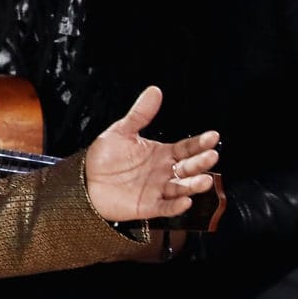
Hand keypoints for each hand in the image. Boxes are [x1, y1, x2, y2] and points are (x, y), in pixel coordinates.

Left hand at [83, 86, 220, 223]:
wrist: (84, 181)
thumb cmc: (104, 158)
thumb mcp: (121, 131)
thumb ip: (140, 114)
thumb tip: (154, 91)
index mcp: (162, 153)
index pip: (187, 147)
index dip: (200, 143)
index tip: (212, 136)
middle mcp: (164, 172)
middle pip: (189, 167)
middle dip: (201, 162)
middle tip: (211, 156)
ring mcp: (158, 189)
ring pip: (181, 188)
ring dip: (194, 185)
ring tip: (204, 180)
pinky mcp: (148, 206)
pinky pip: (165, 207)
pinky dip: (175, 206)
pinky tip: (185, 202)